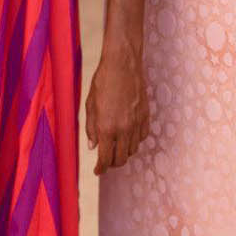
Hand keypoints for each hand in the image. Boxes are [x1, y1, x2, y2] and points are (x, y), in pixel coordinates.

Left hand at [86, 40, 150, 173]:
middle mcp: (123, 129)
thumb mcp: (90, 105)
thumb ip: (91, 128)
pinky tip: (128, 135)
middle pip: (120, 159)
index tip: (98, 171)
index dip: (101, 169)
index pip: (105, 158)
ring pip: (132, 150)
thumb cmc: (102, 82)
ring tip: (115, 147)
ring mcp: (136, 123)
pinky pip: (142, 137)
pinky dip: (134, 141)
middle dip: (112, 163)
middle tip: (105, 161)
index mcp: (106, 128)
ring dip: (123, 152)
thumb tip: (93, 147)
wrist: (123, 65)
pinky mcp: (146, 116)